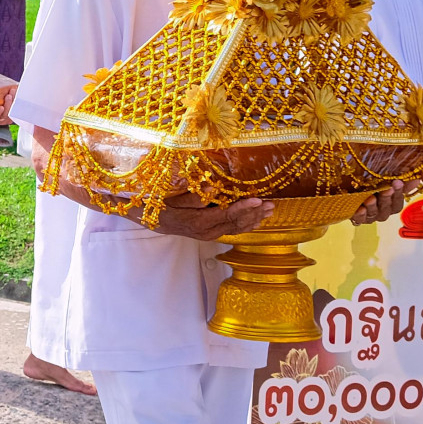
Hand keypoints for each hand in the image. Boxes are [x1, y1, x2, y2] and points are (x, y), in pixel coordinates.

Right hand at [145, 194, 276, 240]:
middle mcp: (207, 232)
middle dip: (254, 214)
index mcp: (198, 222)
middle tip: (270, 204)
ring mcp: (209, 235)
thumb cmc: (161, 205)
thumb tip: (211, 188)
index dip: (243, 207)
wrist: (152, 220)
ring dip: (254, 220)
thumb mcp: (172, 197)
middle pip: (236, 224)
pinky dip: (246, 225)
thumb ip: (193, 196)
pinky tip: (256, 220)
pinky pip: (232, 230)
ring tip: (269, 211)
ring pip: (237, 229)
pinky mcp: (210, 234)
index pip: (226, 215)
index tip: (257, 200)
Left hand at [351, 179, 412, 225]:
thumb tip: (417, 178)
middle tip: (386, 189)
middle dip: (387, 198)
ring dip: (373, 207)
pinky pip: (360, 220)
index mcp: (392, 203)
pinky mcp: (358, 218)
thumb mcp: (384, 177)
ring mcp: (371, 216)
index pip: (399, 201)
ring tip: (370, 199)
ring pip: (374, 215)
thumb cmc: (371, 181)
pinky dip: (360, 216)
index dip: (399, 192)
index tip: (397, 182)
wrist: (350, 187)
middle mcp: (383, 211)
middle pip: (387, 208)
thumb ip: (400, 179)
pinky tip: (360, 209)